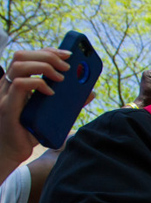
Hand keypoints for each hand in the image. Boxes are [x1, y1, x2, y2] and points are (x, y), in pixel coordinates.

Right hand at [0, 48, 71, 171]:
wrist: (13, 151)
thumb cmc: (30, 131)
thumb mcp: (53, 112)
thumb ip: (69, 101)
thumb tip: (90, 92)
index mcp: (17, 82)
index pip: (28, 56)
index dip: (48, 51)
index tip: (68, 54)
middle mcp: (7, 84)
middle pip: (22, 55)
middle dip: (48, 55)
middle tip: (68, 65)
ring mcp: (5, 94)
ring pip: (20, 65)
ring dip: (44, 66)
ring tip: (61, 78)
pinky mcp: (7, 106)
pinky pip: (19, 84)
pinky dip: (38, 84)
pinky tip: (51, 92)